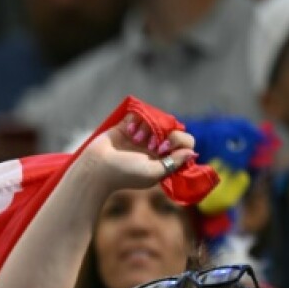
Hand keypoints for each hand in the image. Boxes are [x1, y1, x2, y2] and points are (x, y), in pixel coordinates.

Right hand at [79, 115, 196, 194]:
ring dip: (149, 127)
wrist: (97, 167)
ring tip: (136, 138)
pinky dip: (138, 119)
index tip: (163, 149)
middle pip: (173, 129)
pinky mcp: (128, 126)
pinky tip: (130, 131)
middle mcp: (154, 147)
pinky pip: (141, 113)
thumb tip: (191, 152)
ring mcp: (142, 136)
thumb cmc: (124, 174)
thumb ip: (174, 163)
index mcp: (163, 160)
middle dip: (164, 133)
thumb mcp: (153, 172)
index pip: (185, 144)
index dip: (179, 142)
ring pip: (158, 120)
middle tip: (151, 144)